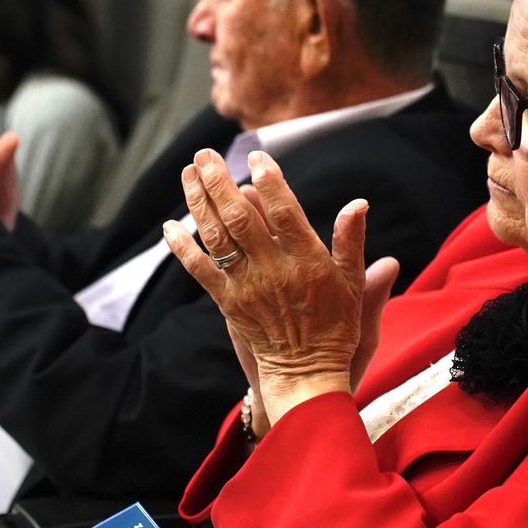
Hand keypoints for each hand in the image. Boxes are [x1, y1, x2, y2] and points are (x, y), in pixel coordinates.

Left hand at [162, 149, 394, 425]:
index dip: (270, 181)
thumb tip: (358, 204)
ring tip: (189, 172)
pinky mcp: (228, 302)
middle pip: (239, 216)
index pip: (284, 211)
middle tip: (205, 154)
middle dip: (219, 181)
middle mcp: (273, 269)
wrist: (306, 373)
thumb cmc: (335, 326)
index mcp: (307, 260)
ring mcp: (246, 285)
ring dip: (198, 201)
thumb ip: (351, 242)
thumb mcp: (352, 284)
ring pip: (216, 236)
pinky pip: (200, 270)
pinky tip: (169, 225)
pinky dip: (182, 247)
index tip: (256, 157)